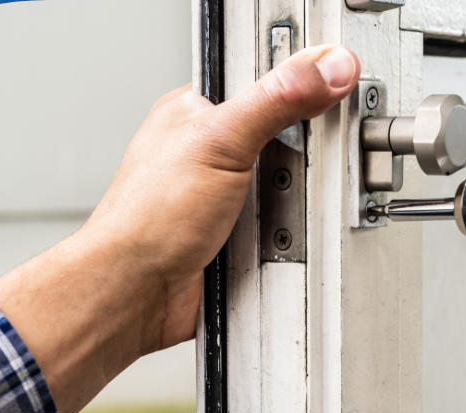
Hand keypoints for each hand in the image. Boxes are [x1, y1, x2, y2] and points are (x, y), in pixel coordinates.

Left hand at [0, 45, 359, 412]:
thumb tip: (326, 67)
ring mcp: (226, 194)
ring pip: (286, 185)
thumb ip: (277, 99)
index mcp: (197, 111)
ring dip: (292, 203)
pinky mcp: (238, 233)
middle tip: (295, 165)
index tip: (328, 95)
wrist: (137, 292)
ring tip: (278, 209)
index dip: (297, 87)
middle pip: (284, 137)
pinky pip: (280, 225)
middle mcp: (210, 151)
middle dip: (299, 157)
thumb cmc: (148, 219)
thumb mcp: (221, 141)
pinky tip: (274, 235)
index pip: (264, 80)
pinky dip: (285, 234)